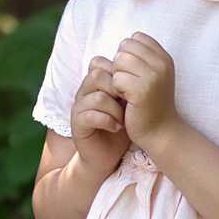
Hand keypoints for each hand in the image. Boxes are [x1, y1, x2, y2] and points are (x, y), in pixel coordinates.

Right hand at [69, 56, 129, 175]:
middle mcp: (85, 92)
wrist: (109, 155)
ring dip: (115, 108)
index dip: (118, 73)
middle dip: (117, 88)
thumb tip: (141, 65)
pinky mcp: (77, 125)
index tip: (131, 89)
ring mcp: (79, 108)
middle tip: (128, 102)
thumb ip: (129, 84)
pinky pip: (90, 115)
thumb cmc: (121, 126)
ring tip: (124, 119)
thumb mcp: (128, 102)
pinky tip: (117, 127)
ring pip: (96, 95)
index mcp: (96, 83)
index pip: (100, 62)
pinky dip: (107, 121)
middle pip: (97, 74)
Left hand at [108, 32, 177, 146]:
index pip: (136, 37)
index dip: (129, 53)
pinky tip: (126, 99)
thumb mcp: (154, 76)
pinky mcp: (141, 90)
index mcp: (165, 58)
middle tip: (128, 82)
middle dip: (120, 64)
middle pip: (125, 46)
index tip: (135, 72)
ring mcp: (153, 76)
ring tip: (127, 91)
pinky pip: (116, 78)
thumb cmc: (152, 103)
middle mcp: (162, 64)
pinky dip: (116, 89)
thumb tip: (123, 43)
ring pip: (119, 60)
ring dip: (117, 76)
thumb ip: (143, 58)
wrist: (161, 131)